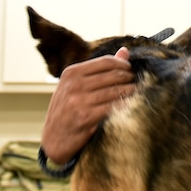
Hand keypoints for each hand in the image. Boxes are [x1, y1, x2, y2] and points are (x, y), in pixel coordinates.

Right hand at [41, 48, 134, 162]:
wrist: (54, 139)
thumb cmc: (68, 110)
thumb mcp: (76, 86)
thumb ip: (100, 69)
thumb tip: (125, 51)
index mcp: (71, 73)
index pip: (106, 62)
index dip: (123, 65)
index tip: (131, 71)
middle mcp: (74, 85)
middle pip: (113, 75)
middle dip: (129, 79)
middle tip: (137, 84)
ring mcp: (79, 101)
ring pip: (116, 91)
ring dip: (131, 92)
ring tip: (137, 94)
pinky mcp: (86, 118)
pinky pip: (114, 107)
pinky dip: (125, 106)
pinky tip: (131, 107)